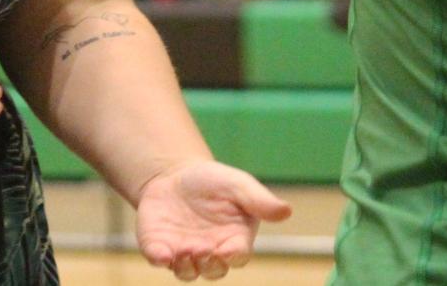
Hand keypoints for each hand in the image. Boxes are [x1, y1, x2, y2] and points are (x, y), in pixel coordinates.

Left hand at [136, 159, 291, 280]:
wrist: (174, 175)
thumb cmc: (213, 182)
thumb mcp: (237, 184)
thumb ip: (258, 200)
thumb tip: (287, 211)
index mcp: (234, 239)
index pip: (238, 256)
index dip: (233, 256)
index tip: (226, 250)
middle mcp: (211, 252)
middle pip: (213, 270)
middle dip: (209, 264)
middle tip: (202, 249)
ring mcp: (184, 252)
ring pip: (187, 272)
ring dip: (185, 266)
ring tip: (184, 250)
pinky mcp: (159, 246)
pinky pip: (159, 259)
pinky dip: (159, 258)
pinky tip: (160, 254)